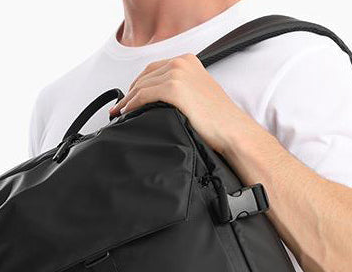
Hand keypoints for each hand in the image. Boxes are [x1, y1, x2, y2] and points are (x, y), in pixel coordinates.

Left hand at [109, 54, 257, 155]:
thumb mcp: (198, 94)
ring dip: (128, 100)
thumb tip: (157, 101)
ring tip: (120, 113)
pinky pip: (144, 95)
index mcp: (188, 61)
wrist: (231, 129)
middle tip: (120, 107)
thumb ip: (180, 90)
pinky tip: (127, 113)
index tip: (128, 97)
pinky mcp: (174, 88)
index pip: (153, 69)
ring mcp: (177, 74)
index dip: (137, 84)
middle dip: (130, 92)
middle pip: (145, 76)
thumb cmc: (219, 119)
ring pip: (142, 85)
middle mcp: (181, 63)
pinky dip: (132, 104)